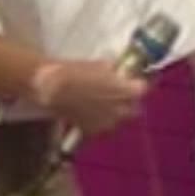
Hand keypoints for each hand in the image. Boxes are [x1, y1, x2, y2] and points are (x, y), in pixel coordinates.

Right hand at [30, 60, 145, 136]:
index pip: (143, 90)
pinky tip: (90, 111)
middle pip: (134, 108)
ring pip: (118, 119)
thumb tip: (117, 74)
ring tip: (103, 102)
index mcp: (127, 92)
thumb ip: (114, 72)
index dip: (136, 85)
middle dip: (129, 101)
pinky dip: (100, 120)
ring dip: (115, 112)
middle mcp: (121, 111)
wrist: (52, 89)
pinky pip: (102, 126)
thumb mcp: (99, 65)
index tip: (131, 80)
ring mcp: (107, 123)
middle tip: (119, 92)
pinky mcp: (92, 130)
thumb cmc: (75, 72)